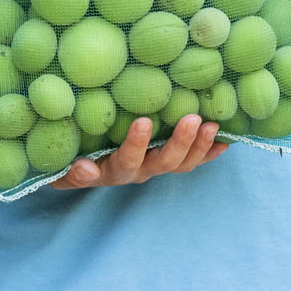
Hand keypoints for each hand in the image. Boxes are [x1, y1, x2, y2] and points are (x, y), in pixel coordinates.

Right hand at [52, 114, 227, 188]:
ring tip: (213, 125)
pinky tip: (226, 139)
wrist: (80, 171)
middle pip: (164, 163)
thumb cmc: (69, 162)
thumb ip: (73, 172)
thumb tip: (85, 168)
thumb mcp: (64, 170)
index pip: (126, 161)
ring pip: (182, 163)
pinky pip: (193, 161)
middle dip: (181, 142)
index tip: (143, 122)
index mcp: (114, 171)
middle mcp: (138, 172)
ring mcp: (155, 167)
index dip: (136, 145)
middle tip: (193, 119)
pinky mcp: (168, 162)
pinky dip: (209, 151)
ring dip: (200, 146)